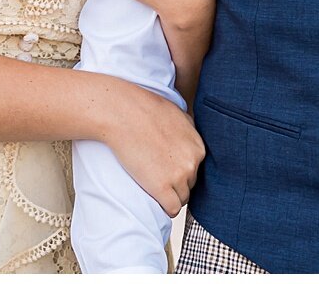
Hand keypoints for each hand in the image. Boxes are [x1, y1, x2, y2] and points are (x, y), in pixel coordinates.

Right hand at [101, 82, 204, 217]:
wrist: (121, 114)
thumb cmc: (142, 109)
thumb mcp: (176, 113)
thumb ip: (188, 129)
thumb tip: (189, 137)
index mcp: (197, 146)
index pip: (196, 169)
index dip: (180, 169)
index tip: (166, 167)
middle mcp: (192, 162)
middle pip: (189, 184)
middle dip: (175, 182)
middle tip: (156, 173)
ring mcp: (178, 176)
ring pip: (181, 198)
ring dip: (169, 195)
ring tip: (152, 185)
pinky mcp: (162, 187)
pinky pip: (171, 209)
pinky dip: (164, 207)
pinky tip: (155, 200)